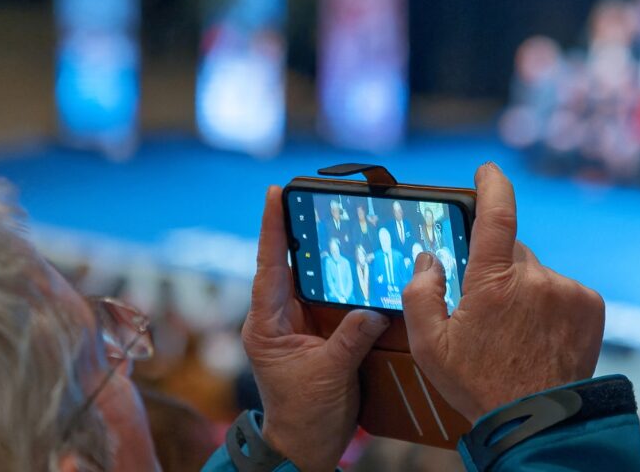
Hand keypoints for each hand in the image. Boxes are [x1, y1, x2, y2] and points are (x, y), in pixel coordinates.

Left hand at [243, 186, 389, 471]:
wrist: (307, 446)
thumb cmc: (305, 416)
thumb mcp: (328, 375)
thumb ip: (350, 339)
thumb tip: (374, 310)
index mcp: (265, 325)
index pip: (267, 266)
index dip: (272, 228)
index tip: (274, 193)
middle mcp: (278, 318)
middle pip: (288, 264)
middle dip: (301, 229)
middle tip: (314, 194)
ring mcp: (298, 325)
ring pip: (311, 279)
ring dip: (326, 254)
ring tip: (341, 219)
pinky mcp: (319, 333)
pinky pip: (332, 298)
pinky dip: (345, 281)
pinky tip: (361, 264)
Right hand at [402, 163, 605, 421]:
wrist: (538, 420)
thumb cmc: (478, 384)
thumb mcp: (429, 346)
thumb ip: (420, 293)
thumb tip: (430, 258)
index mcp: (493, 282)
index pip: (496, 213)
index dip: (492, 184)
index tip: (487, 171)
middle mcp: (534, 278)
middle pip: (512, 252)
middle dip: (498, 271)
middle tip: (489, 312)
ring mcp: (566, 290)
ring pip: (538, 273)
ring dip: (526, 291)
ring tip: (517, 335)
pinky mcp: (590, 305)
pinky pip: (563, 290)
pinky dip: (551, 304)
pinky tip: (541, 336)